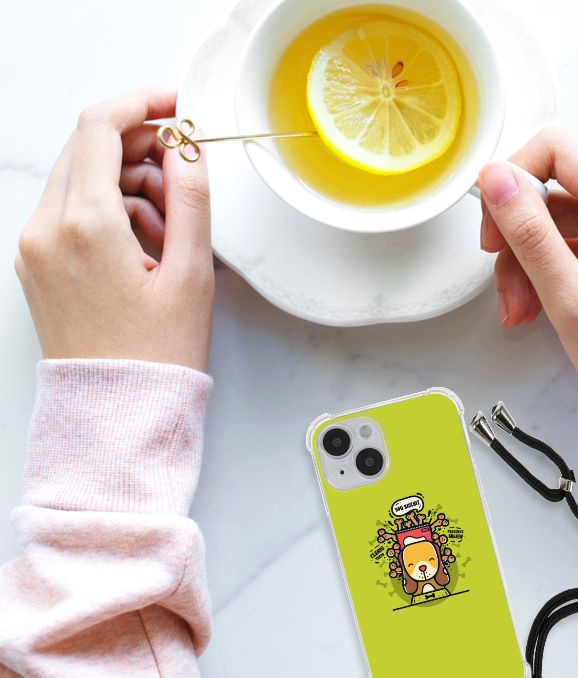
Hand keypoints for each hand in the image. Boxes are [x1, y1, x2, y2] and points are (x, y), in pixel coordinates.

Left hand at [15, 88, 213, 371]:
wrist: (117, 412)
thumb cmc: (156, 354)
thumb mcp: (191, 273)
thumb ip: (192, 198)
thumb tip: (188, 147)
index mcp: (85, 225)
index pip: (101, 127)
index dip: (143, 103)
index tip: (176, 105)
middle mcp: (47, 229)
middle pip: (88, 147)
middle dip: (141, 147)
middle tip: (185, 174)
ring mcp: (35, 246)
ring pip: (82, 178)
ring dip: (129, 182)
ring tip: (173, 228)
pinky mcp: (37, 263)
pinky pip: (72, 210)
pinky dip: (110, 210)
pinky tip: (147, 244)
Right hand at [478, 128, 577, 426]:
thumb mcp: (571, 301)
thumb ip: (529, 233)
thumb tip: (495, 177)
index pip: (558, 149)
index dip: (513, 179)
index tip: (492, 226)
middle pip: (557, 182)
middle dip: (519, 230)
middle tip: (502, 278)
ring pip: (561, 214)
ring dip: (529, 257)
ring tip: (520, 309)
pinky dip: (550, 267)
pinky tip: (537, 306)